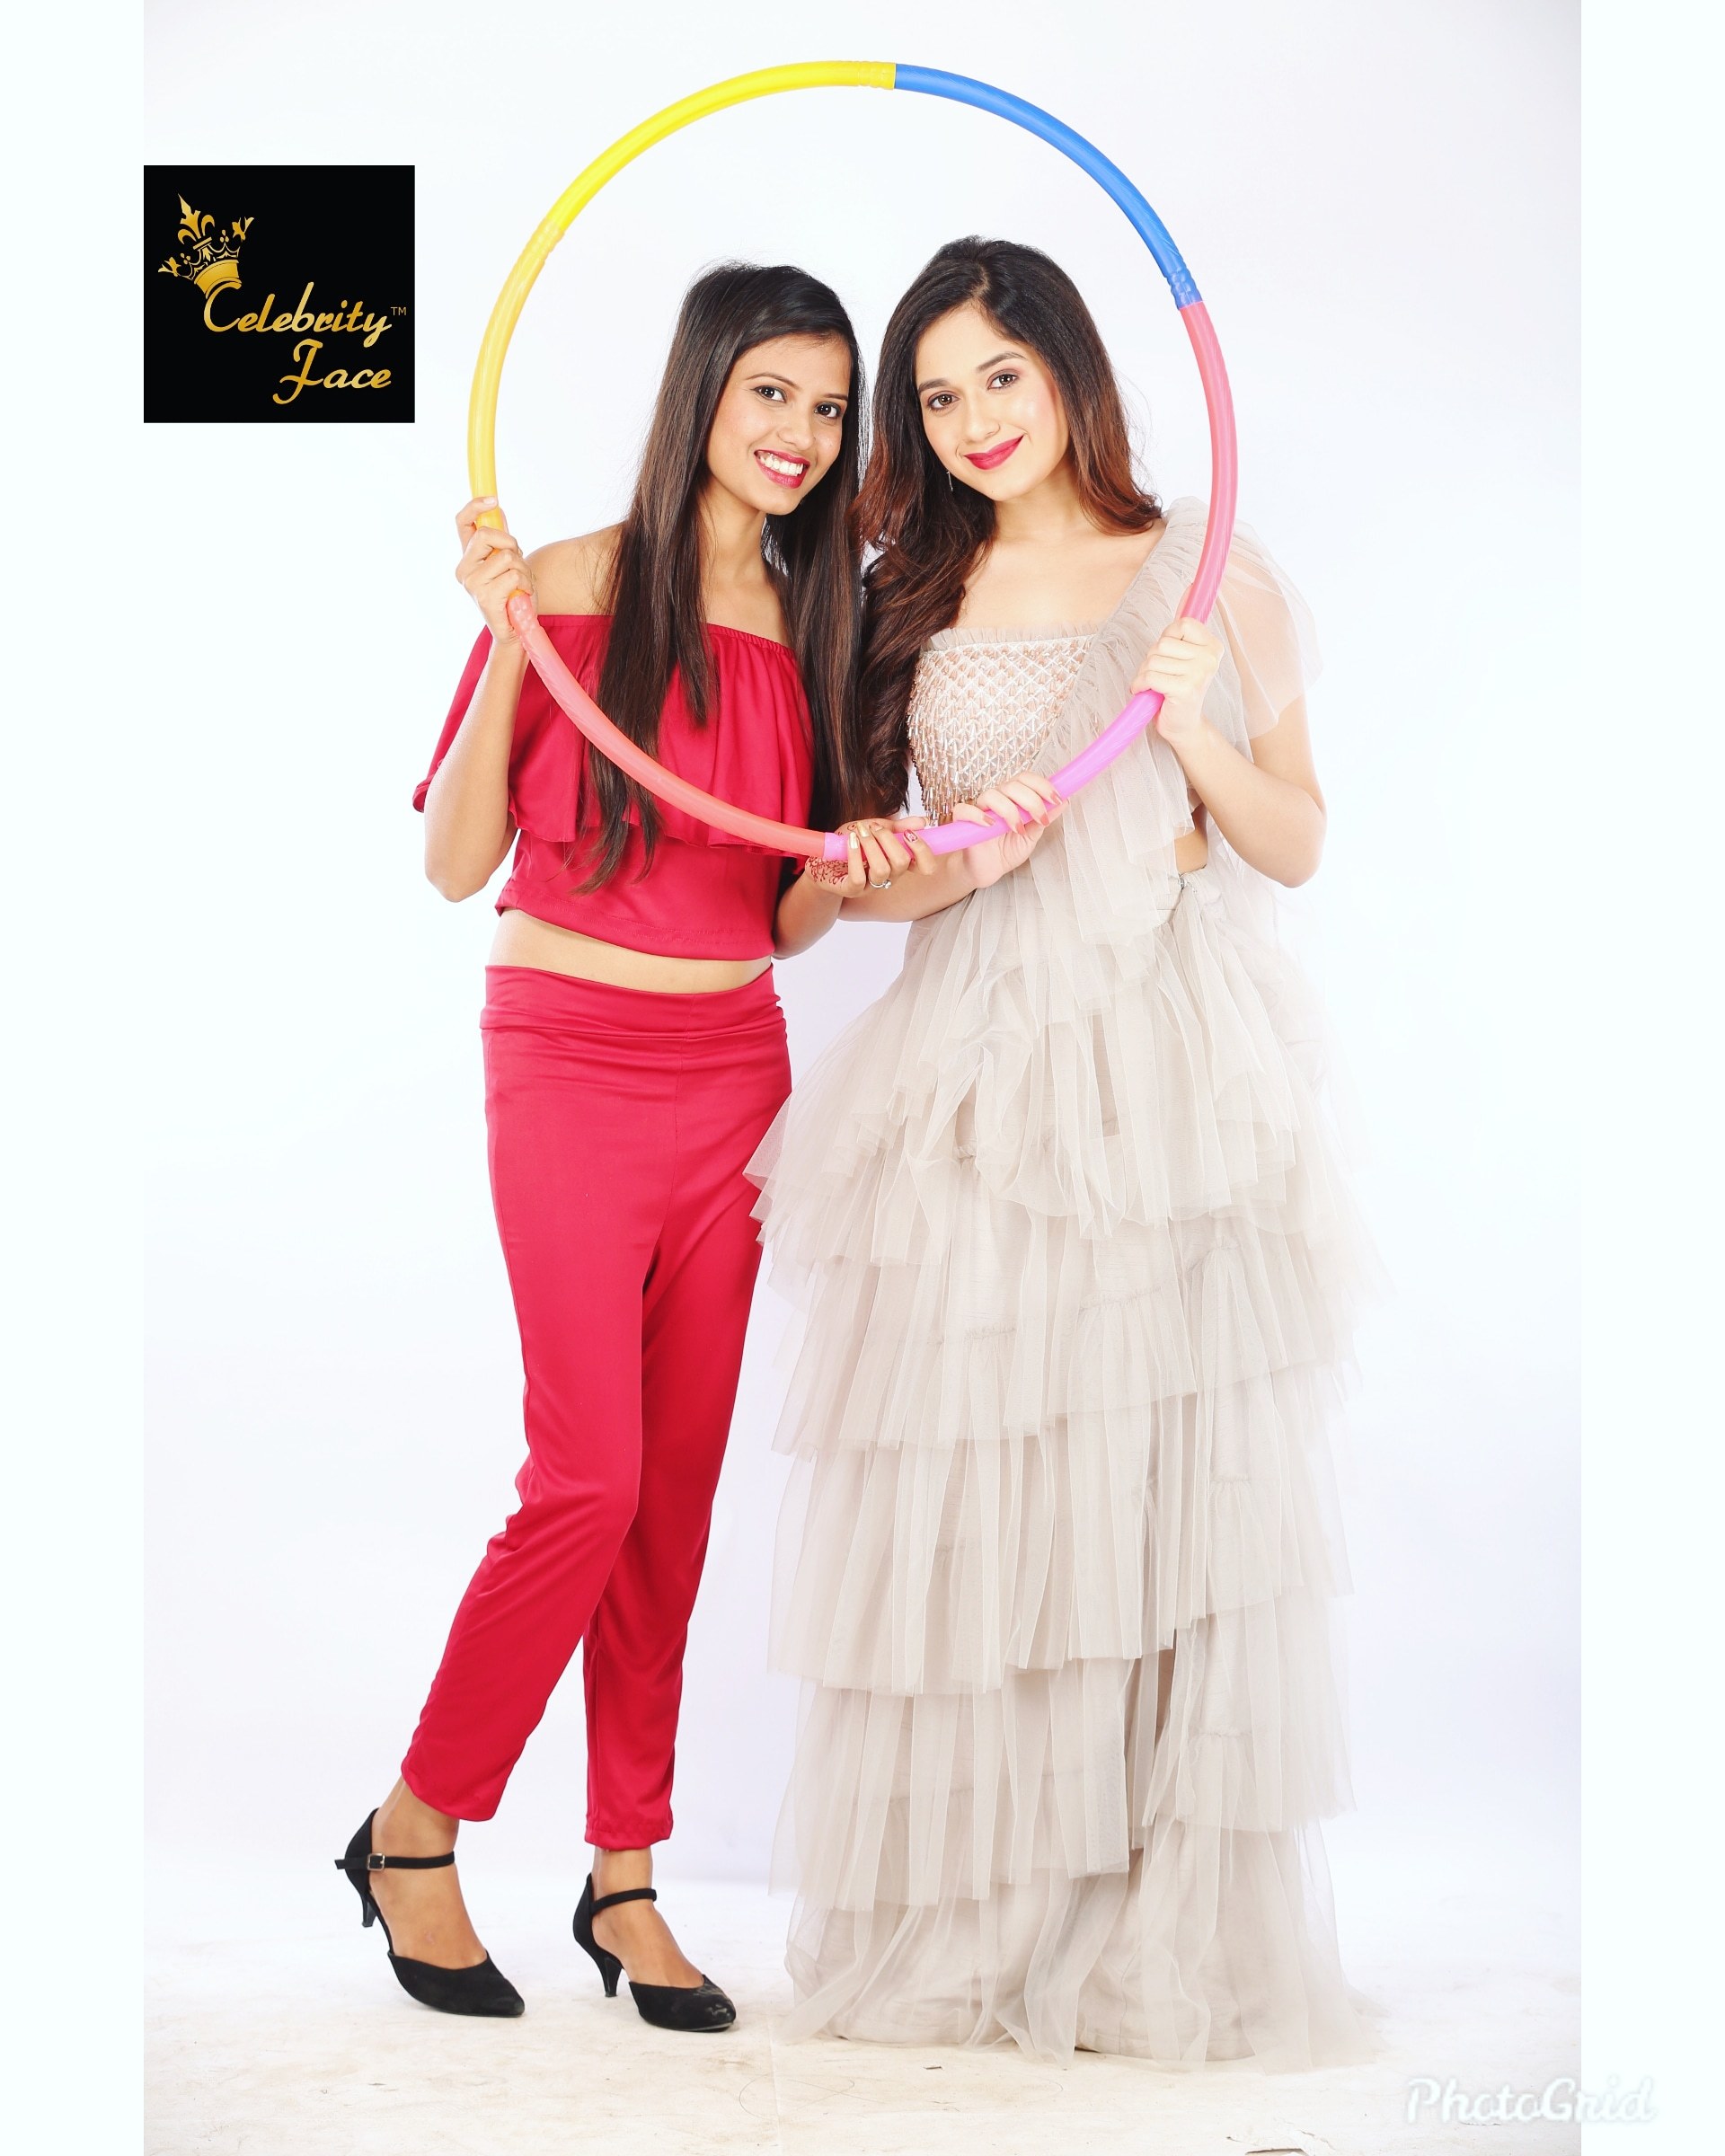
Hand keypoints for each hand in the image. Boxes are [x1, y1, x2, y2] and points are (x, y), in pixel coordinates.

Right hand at [454, 497, 534, 643]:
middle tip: (517, 562)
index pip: (462, 523)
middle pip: (488, 534)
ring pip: (506, 555)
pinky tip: (521, 595)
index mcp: (467, 559)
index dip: (475, 506)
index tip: (493, 499)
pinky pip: (513, 574)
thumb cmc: (513, 597)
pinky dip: (525, 583)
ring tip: (521, 584)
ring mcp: (472, 583)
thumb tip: (497, 510)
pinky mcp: (485, 596)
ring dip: (523, 569)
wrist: (516, 632)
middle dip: (511, 544)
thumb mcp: (507, 564)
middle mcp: (464, 569)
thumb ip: (500, 542)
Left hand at [808, 815, 937, 892]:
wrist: (821, 858)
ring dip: (870, 845)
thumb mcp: (873, 829)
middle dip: (887, 838)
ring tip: (859, 832)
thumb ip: (896, 827)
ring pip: (882, 870)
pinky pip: (859, 877)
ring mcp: (870, 886)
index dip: (922, 850)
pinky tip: (850, 841)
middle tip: (872, 827)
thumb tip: (924, 821)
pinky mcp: (851, 890)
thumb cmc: (849, 845)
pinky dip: (855, 855)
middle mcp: (888, 877)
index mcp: (897, 863)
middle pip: (902, 863)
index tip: (908, 833)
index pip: (924, 866)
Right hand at [945, 771, 1064, 889]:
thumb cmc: (1007, 850)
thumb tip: (1064, 801)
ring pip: (992, 795)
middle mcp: (998, 799)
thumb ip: (1046, 818)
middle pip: (1013, 784)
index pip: (1026, 779)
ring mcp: (980, 809)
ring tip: (1018, 830)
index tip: (1056, 799)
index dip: (1042, 785)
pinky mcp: (964, 822)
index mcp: (1014, 798)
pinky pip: (964, 810)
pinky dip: (977, 815)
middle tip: (1041, 819)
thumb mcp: (1033, 835)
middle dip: (1032, 800)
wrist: (988, 870)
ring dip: (1010, 811)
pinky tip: (990, 825)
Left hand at [1131, 616, 1222, 746]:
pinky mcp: (1185, 689)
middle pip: (1163, 642)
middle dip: (1152, 658)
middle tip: (1160, 674)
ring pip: (1154, 659)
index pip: (1181, 623)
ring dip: (1145, 673)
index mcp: (1212, 645)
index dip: (1167, 638)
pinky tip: (1147, 692)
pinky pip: (1150, 676)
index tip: (1169, 654)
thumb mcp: (1183, 653)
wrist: (1183, 726)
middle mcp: (1210, 658)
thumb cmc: (1179, 688)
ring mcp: (1199, 673)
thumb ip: (1184, 624)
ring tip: (1155, 685)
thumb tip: (1190, 586)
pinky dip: (1141, 684)